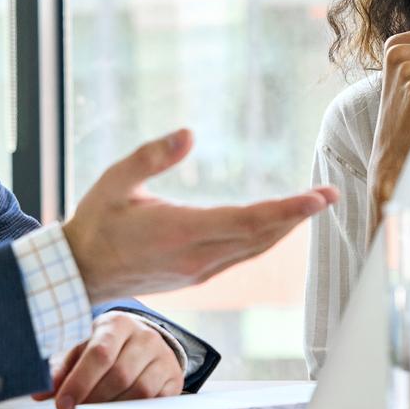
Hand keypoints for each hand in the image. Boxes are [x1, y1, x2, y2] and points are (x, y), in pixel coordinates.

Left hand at [31, 312, 182, 408]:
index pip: (100, 353)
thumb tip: (41, 391)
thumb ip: (62, 368)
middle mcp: (145, 336)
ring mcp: (163, 356)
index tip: (63, 403)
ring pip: (138, 390)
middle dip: (93, 398)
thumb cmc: (107, 346)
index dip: (79, 382)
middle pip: (119, 375)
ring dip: (112, 407)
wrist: (143, 342)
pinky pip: (154, 400)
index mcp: (118, 323)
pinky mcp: (174, 377)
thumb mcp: (82, 350)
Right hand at [63, 128, 338, 303]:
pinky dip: (266, 238)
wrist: (79, 273)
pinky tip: (277, 224)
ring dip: (286, 227)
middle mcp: (198, 256)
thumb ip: (152, 156)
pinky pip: (242, 255)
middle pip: (262, 236)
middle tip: (330, 195)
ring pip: (255, 249)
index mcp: (181, 232)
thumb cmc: (96, 222)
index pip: (248, 221)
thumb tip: (190, 133)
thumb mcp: (115, 181)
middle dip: (299, 216)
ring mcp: (199, 270)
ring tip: (312, 206)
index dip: (288, 210)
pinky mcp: (197, 275)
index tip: (319, 198)